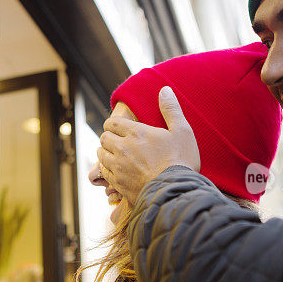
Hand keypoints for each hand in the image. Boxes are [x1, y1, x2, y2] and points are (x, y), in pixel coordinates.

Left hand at [98, 87, 199, 202]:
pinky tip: (116, 171)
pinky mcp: (118, 184)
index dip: (113, 123)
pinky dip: (107, 170)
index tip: (118, 127)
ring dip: (106, 153)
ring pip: (101, 155)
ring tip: (115, 155)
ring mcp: (118, 167)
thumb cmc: (181, 160)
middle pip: (103, 138)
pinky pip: (104, 174)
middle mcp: (122, 148)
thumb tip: (164, 89)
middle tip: (117, 141)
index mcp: (136, 133)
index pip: (112, 123)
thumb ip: (171, 109)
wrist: (175, 192)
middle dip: (108, 137)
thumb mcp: (182, 131)